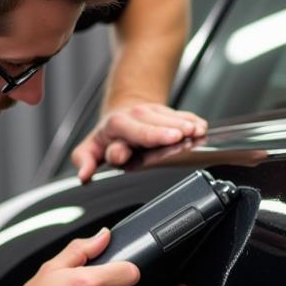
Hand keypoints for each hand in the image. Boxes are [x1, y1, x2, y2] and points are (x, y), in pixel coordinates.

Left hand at [71, 104, 208, 180]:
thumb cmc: (111, 136)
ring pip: (168, 117)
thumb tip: (84, 175)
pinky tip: (201, 127)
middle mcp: (134, 118)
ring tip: (195, 131)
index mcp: (115, 127)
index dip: (137, 139)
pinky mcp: (167, 111)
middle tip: (179, 136)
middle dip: (164, 131)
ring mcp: (152, 113)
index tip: (144, 148)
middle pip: (150, 124)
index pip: (126, 133)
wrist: (126, 110)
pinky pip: (182, 115)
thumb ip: (84, 160)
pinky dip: (192, 121)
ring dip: (183, 124)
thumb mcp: (90, 147)